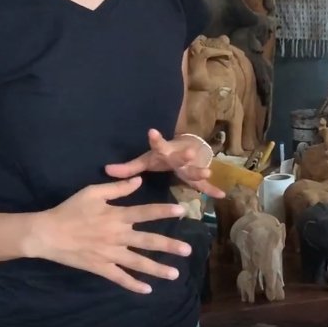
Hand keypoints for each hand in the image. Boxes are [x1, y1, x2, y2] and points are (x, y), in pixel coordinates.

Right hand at [29, 176, 190, 293]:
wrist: (47, 234)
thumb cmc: (70, 210)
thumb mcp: (92, 192)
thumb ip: (117, 188)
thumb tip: (139, 180)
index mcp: (116, 215)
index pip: (145, 212)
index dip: (164, 212)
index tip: (182, 212)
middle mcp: (117, 236)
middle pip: (148, 241)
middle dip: (169, 246)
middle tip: (188, 250)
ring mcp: (110, 254)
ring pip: (138, 263)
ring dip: (157, 269)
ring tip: (175, 274)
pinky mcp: (101, 268)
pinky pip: (120, 278)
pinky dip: (133, 285)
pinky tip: (147, 290)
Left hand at [105, 129, 225, 198]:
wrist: (186, 148)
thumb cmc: (161, 156)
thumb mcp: (145, 160)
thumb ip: (128, 168)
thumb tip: (105, 170)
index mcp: (163, 153)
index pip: (158, 146)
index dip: (155, 139)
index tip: (152, 131)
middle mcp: (178, 158)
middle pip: (181, 157)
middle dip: (186, 156)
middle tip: (191, 152)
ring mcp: (189, 167)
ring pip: (194, 169)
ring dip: (200, 170)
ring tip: (208, 172)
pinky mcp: (196, 177)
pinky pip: (204, 185)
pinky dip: (212, 189)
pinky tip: (221, 195)